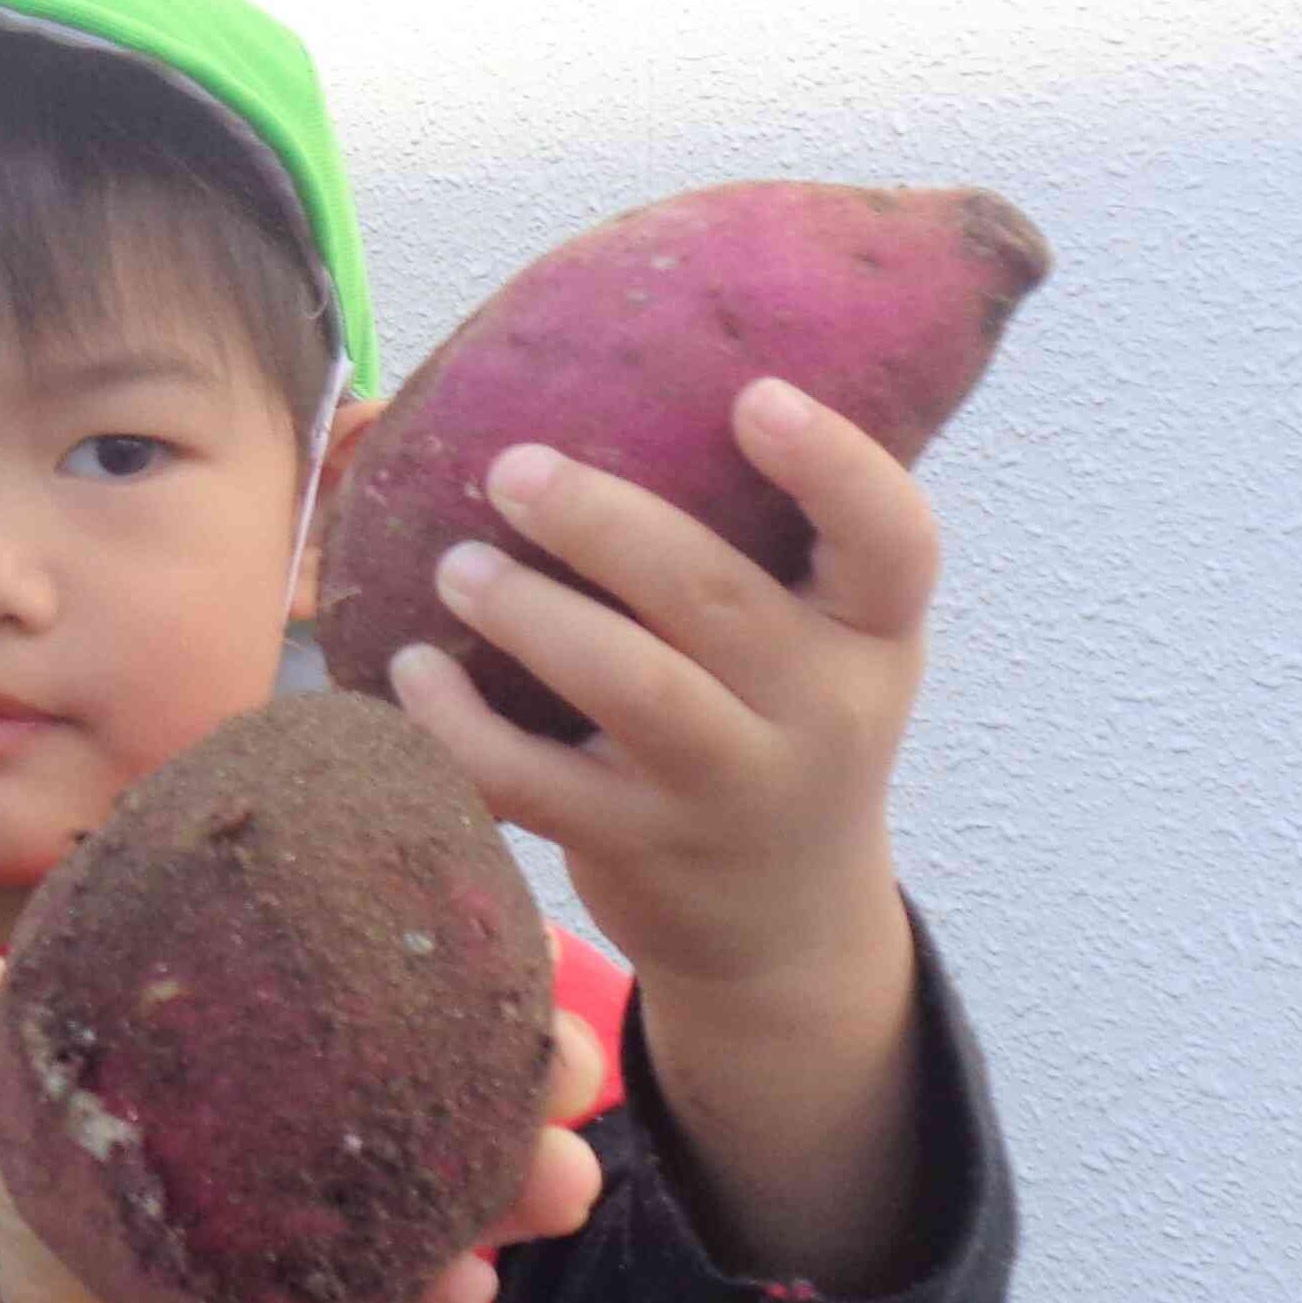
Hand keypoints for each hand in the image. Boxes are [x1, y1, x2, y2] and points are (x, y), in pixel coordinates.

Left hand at [0, 958, 608, 1302]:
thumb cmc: (75, 1173)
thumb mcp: (38, 1091)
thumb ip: (5, 1033)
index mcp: (307, 1060)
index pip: (409, 999)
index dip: (476, 967)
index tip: (518, 941)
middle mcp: (360, 1144)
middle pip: (479, 1097)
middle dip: (539, 1076)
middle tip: (565, 1064)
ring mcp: (368, 1244)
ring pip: (473, 1210)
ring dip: (524, 1191)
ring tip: (558, 1181)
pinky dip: (435, 1302)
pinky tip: (459, 1288)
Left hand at [382, 380, 930, 1282]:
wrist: (785, 926)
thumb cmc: (774, 728)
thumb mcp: (816, 643)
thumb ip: (758, 542)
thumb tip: (619, 376)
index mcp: (871, 634)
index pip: (894, 541)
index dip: (832, 465)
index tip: (753, 394)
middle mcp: (820, 710)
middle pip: (715, 598)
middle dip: (604, 524)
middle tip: (512, 467)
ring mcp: (730, 788)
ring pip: (629, 686)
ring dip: (528, 615)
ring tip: (455, 567)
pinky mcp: (641, 849)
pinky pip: (533, 784)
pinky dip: (456, 728)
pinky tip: (408, 674)